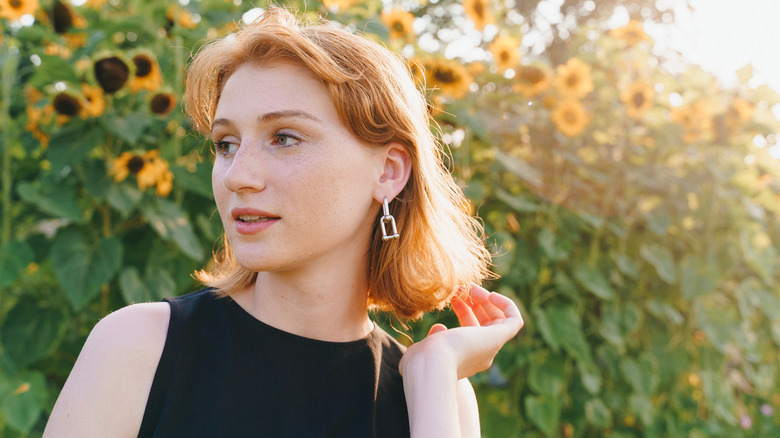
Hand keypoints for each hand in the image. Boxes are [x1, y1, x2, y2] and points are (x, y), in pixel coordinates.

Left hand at [400, 284, 523, 379]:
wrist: (430, 365)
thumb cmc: (421, 360)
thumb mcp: (424, 347)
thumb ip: (433, 338)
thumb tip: (439, 327)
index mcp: (463, 358)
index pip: (471, 329)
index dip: (464, 308)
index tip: (451, 296)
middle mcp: (480, 354)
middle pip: (486, 322)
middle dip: (475, 301)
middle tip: (462, 287)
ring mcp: (490, 347)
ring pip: (498, 319)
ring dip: (487, 299)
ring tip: (471, 287)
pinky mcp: (498, 339)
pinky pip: (514, 320)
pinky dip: (506, 304)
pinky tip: (490, 294)